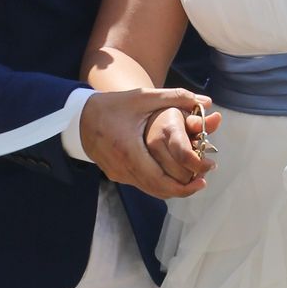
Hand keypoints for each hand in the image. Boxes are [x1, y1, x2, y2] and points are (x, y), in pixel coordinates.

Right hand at [79, 88, 212, 198]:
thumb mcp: (144, 97)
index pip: (160, 179)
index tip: (202, 180)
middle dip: (182, 189)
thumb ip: (176, 98)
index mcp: (129, 150)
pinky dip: (158, 182)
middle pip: (157, 189)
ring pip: (149, 189)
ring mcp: (117, 173)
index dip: (183, 185)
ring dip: (171, 187)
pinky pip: (141, 183)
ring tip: (192, 180)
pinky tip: (172, 174)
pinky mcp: (115, 174)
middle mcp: (122, 167)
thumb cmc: (113, 105)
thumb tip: (206, 102)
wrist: (80, 116)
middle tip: (201, 182)